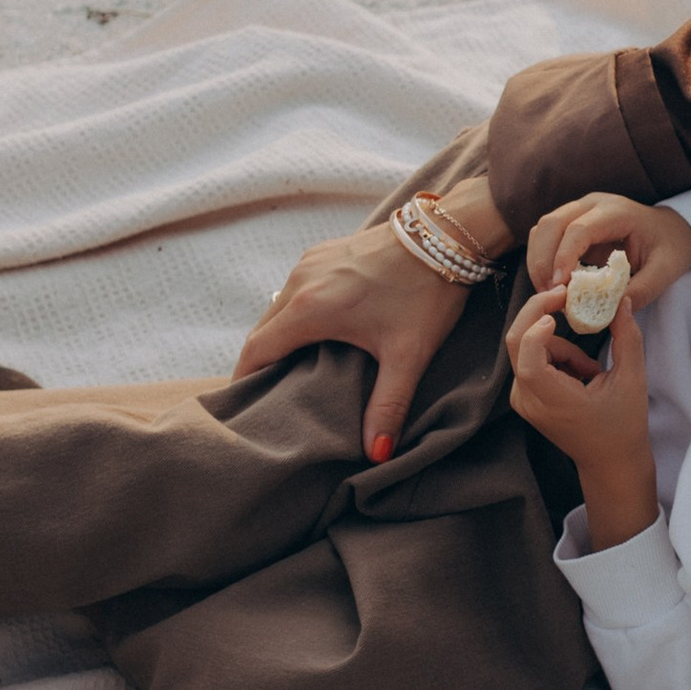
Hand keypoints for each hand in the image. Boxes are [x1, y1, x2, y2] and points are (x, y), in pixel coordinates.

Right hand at [234, 172, 509, 463]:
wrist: (447, 235)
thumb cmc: (426, 293)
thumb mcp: (407, 355)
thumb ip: (388, 405)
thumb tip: (376, 454)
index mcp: (309, 308)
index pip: (256, 350)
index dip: (244, 379)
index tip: (242, 404)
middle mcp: (300, 281)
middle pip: (263, 330)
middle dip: (261, 362)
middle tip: (267, 394)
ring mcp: (310, 261)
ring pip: (278, 307)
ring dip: (279, 335)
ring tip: (290, 368)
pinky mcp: (325, 252)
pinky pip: (295, 289)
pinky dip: (295, 313)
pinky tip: (316, 332)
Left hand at [507, 287, 659, 549]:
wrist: (610, 463)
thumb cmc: (623, 426)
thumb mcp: (632, 380)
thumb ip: (627, 337)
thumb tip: (622, 300)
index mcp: (553, 400)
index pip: (529, 357)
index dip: (538, 327)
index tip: (562, 306)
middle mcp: (529, 400)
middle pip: (516, 342)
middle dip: (539, 312)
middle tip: (565, 294)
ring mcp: (523, 399)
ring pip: (529, 348)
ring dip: (560, 345)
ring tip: (592, 371)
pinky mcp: (525, 396)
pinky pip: (533, 360)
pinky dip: (556, 356)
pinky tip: (581, 376)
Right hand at [526, 192, 690, 311]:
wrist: (672, 232)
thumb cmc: (670, 249)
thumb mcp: (664, 273)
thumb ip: (639, 291)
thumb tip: (608, 313)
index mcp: (616, 211)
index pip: (579, 229)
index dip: (563, 257)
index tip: (559, 288)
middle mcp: (592, 204)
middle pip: (551, 224)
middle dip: (543, 261)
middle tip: (548, 296)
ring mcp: (578, 210)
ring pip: (542, 230)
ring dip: (538, 262)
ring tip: (548, 294)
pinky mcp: (570, 223)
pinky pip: (545, 238)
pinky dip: (542, 261)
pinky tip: (552, 286)